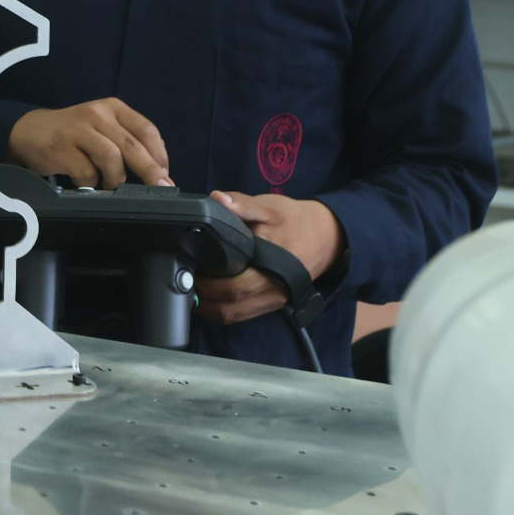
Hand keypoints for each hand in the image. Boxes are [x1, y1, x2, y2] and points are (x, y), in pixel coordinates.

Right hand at [6, 99, 171, 187]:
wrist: (30, 131)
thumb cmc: (73, 134)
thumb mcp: (102, 127)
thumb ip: (126, 140)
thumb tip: (157, 169)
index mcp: (113, 108)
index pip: (146, 130)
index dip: (160, 154)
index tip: (166, 174)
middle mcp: (97, 113)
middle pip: (133, 145)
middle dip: (150, 170)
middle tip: (161, 187)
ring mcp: (79, 129)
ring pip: (112, 158)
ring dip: (115, 178)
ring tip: (109, 184)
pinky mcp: (62, 146)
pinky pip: (87, 172)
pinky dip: (90, 182)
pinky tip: (84, 181)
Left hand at [197, 190, 344, 325]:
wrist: (329, 235)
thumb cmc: (296, 221)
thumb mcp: (268, 207)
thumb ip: (241, 205)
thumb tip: (216, 199)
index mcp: (269, 270)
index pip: (232, 289)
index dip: (206, 286)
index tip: (187, 273)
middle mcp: (272, 292)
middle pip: (230, 309)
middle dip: (203, 300)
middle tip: (184, 282)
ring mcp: (274, 300)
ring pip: (236, 316)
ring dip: (211, 309)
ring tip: (193, 290)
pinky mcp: (274, 302)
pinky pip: (245, 313)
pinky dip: (226, 308)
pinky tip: (212, 295)